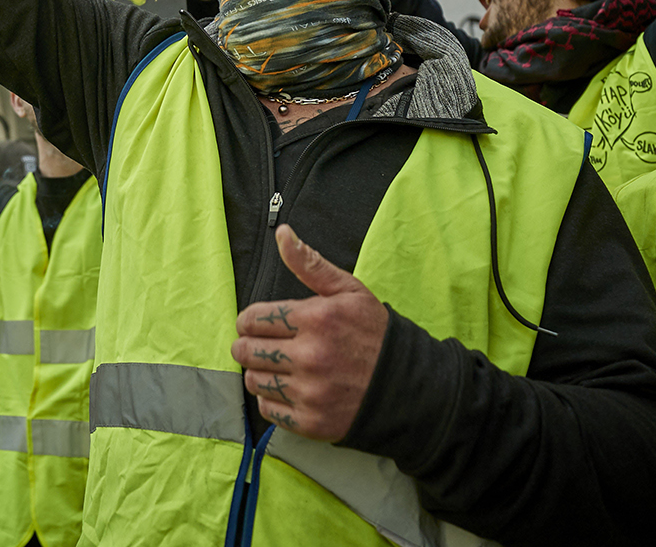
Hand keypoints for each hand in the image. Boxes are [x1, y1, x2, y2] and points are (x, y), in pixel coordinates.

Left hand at [230, 225, 388, 440]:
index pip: (252, 319)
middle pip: (247, 351)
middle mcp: (310, 356)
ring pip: (254, 381)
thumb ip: (311, 264)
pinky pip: (268, 410)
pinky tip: (288, 389)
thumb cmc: (375, 335)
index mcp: (315, 319)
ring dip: (259, 373)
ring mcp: (310, 392)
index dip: (249, 321)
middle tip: (260, 346)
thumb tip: (283, 234)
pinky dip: (271, 400)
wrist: (409, 386)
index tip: (256, 325)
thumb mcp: (349, 291)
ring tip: (275, 367)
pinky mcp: (311, 421)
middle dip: (248, 346)